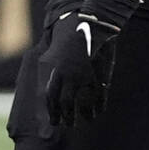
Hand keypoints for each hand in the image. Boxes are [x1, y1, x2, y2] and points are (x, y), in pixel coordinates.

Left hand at [41, 11, 118, 126]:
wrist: (92, 25)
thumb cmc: (73, 38)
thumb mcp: (56, 53)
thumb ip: (53, 70)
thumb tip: (48, 84)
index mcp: (56, 70)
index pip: (50, 96)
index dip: (52, 110)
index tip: (54, 121)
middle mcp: (68, 76)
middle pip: (64, 104)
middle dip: (65, 117)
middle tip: (68, 124)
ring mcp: (85, 77)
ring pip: (81, 106)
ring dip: (84, 116)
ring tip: (85, 121)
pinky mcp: (99, 77)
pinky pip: (99, 99)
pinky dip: (98, 108)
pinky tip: (98, 112)